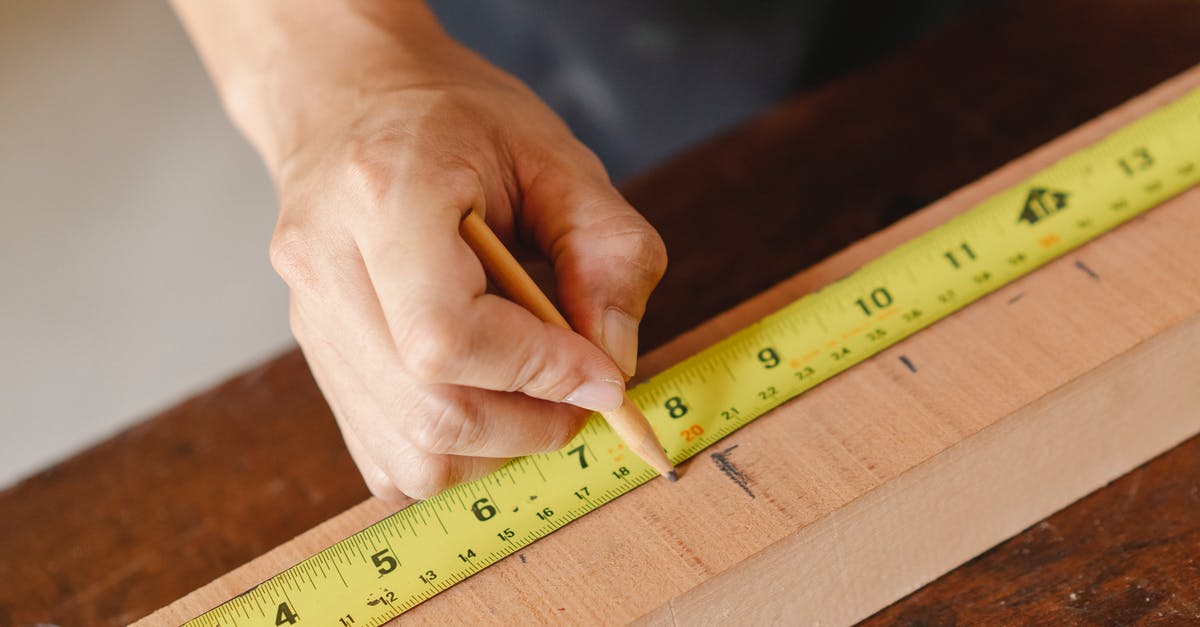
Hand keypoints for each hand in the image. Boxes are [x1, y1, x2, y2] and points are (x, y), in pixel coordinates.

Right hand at [180, 3, 667, 499]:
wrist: (347, 97)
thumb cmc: (452, 119)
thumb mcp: (555, 157)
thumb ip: (606, 253)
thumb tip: (614, 366)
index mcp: (382, 195)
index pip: (447, 335)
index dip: (538, 371)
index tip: (601, 371)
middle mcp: (326, 268)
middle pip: (429, 413)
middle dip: (532, 424)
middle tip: (583, 389)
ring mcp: (312, 323)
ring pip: (409, 456)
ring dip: (499, 448)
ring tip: (536, 390)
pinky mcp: (319, 362)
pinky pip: (389, 458)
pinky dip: (458, 454)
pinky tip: (489, 399)